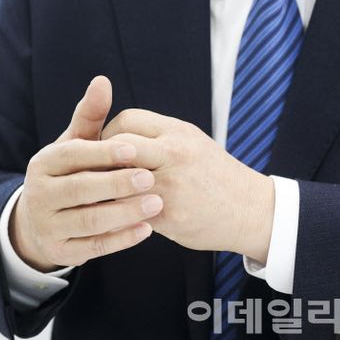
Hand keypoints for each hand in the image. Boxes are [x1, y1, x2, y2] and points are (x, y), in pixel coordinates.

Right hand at [8, 76, 161, 271]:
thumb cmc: (69, 171)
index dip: (103, 152)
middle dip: (117, 184)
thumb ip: (90, 115)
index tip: (134, 149)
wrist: (41, 220)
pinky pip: (94, 247)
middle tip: (150, 178)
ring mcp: (48, 227)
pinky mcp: (61, 253)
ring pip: (89, 221)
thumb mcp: (75, 143)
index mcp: (43, 164)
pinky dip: (121, 239)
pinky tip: (147, 229)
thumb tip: (102, 80)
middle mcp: (40, 195)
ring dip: (124, 213)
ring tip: (157, 204)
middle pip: (81, 189)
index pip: (73, 155)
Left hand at [101, 110, 274, 261]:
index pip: (126, 120)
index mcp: (177, 131)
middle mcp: (174, 153)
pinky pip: (129, 212)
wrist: (248, 208)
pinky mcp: (169, 214)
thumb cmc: (214, 173)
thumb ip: (157, 136)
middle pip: (118, 147)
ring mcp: (171, 184)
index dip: (109, 134)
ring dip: (103, 190)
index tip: (104, 149)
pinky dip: (117, 215)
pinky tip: (112, 218)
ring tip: (95, 196)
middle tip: (91, 173)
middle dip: (99, 160)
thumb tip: (118, 137)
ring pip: (119, 181)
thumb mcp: (191, 141)